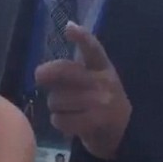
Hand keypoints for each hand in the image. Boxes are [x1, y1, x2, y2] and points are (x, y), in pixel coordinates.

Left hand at [35, 21, 131, 159]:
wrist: (123, 133)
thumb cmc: (99, 102)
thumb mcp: (95, 80)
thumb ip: (76, 69)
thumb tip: (51, 57)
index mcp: (103, 67)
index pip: (93, 48)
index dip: (81, 37)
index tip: (69, 28)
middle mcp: (104, 81)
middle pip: (64, 71)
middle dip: (46, 73)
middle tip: (39, 77)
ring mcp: (101, 102)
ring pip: (57, 99)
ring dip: (54, 105)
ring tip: (65, 108)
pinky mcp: (96, 122)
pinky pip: (60, 119)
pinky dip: (58, 121)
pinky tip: (67, 121)